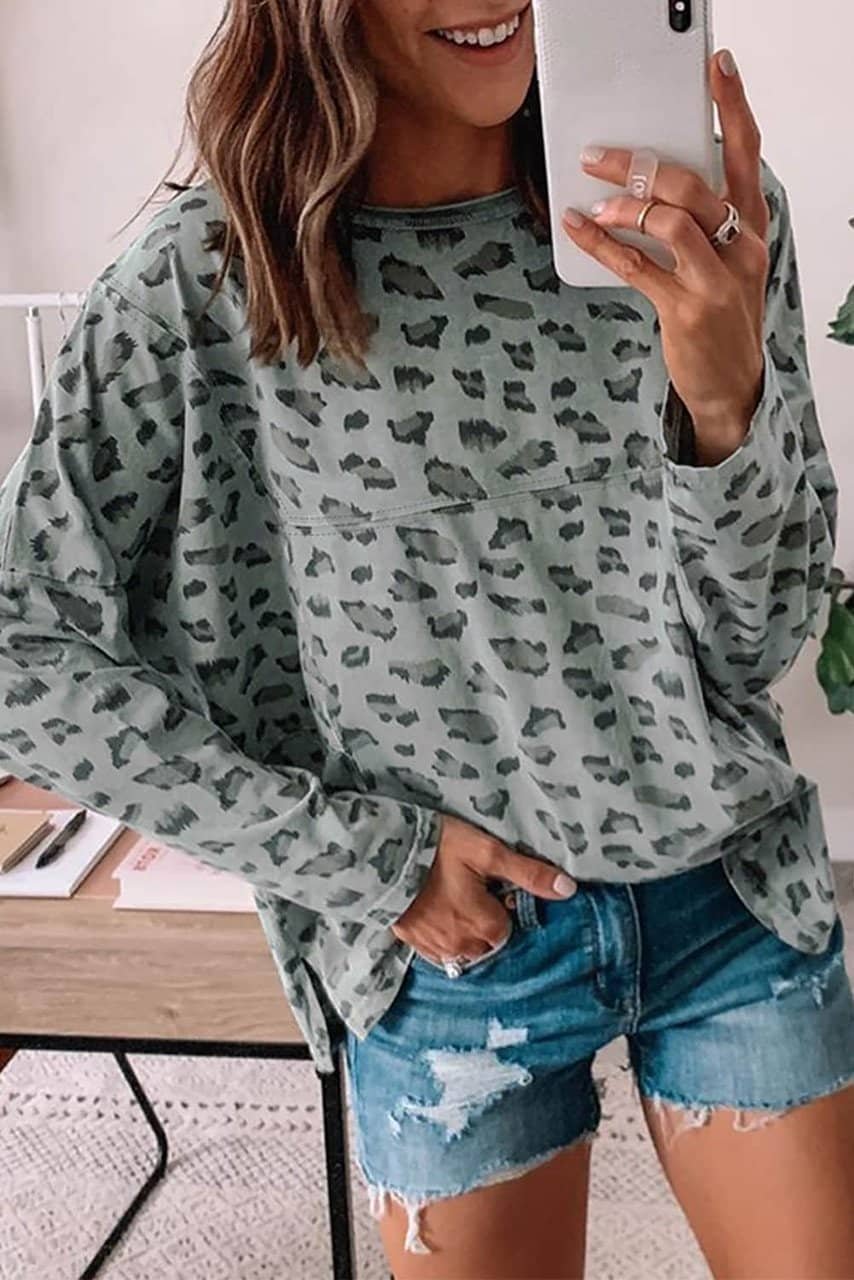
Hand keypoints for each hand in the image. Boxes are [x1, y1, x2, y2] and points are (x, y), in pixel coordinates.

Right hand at [391, 813, 577, 966]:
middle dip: (484, 920)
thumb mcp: (488, 852)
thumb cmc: (438, 849)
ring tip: (451, 898)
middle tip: (470, 888)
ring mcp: (434, 947)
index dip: (503, 905)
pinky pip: (438, 950)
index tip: (490, 885)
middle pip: (486, 941)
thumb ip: (528, 874)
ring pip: (463, 948)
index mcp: (485, 926)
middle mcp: (462, 945)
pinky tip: (434, 911)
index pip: (508, 927)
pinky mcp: (412, 942)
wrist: (381, 853)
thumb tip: (568, 889)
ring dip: (463, 930)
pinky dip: (441, 935)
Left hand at [562, 48, 769, 464]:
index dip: (733, 108)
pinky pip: (637, 268)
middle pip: (693, 186)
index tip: (718, 69)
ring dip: (624, 209)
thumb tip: (643, 187)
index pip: (747, 154)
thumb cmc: (722, 316)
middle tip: (599, 156)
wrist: (732, 386)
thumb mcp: (726, 263)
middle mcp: (741, 248)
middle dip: (640, 166)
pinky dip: (602, 246)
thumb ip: (699, 225)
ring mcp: (716, 280)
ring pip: (670, 223)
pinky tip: (578, 230)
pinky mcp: (686, 310)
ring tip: (594, 207)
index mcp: (752, 227)